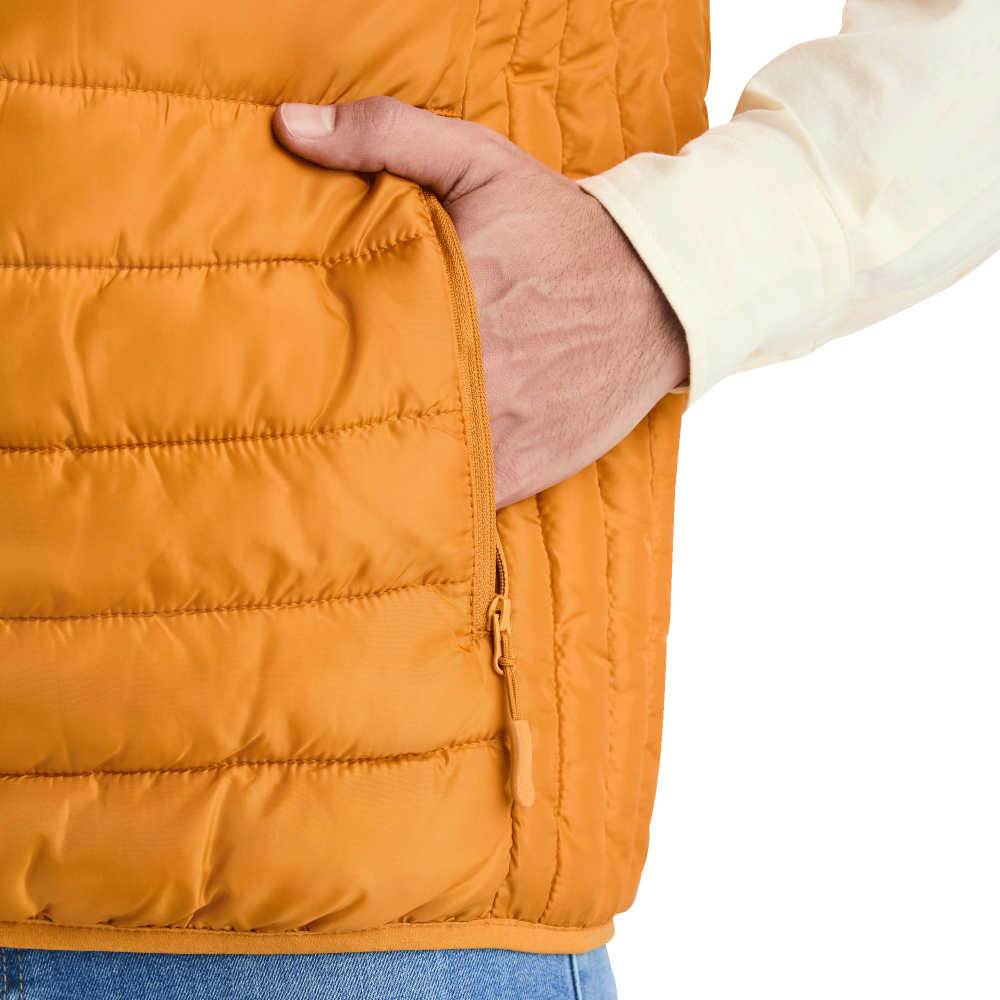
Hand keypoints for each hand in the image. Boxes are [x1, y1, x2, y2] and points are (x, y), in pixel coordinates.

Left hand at [273, 97, 688, 508]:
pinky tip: (383, 499)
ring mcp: (498, 429)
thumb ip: (387, 136)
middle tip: (266, 422)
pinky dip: (418, 507)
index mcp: (448, 294)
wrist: (655, 294)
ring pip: (405, 470)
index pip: (342, 336)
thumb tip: (287, 128)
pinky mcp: (521, 469)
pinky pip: (454, 505)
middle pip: (365, 411)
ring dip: (361, 471)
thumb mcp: (481, 161)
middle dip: (318, 418)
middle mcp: (473, 370)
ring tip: (312, 472)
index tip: (257, 360)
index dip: (291, 355)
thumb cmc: (561, 230)